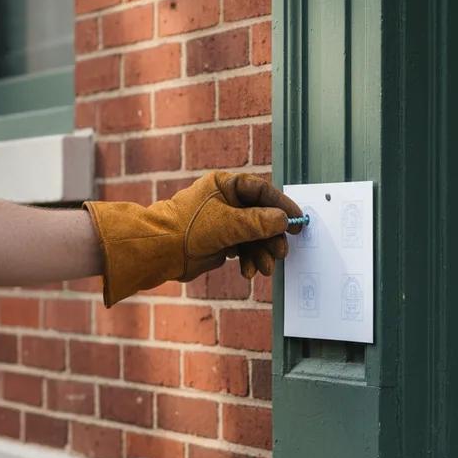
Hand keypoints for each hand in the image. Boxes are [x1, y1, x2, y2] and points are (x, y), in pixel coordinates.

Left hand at [85, 171, 302, 306]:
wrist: (159, 252)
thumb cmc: (188, 228)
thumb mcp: (228, 224)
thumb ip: (259, 222)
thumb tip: (284, 220)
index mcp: (226, 185)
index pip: (263, 191)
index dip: (283, 206)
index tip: (298, 220)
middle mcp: (227, 201)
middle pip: (262, 217)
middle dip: (272, 237)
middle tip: (281, 252)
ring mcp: (225, 222)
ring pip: (255, 236)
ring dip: (262, 253)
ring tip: (265, 268)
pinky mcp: (222, 242)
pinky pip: (245, 249)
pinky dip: (249, 261)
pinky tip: (248, 272)